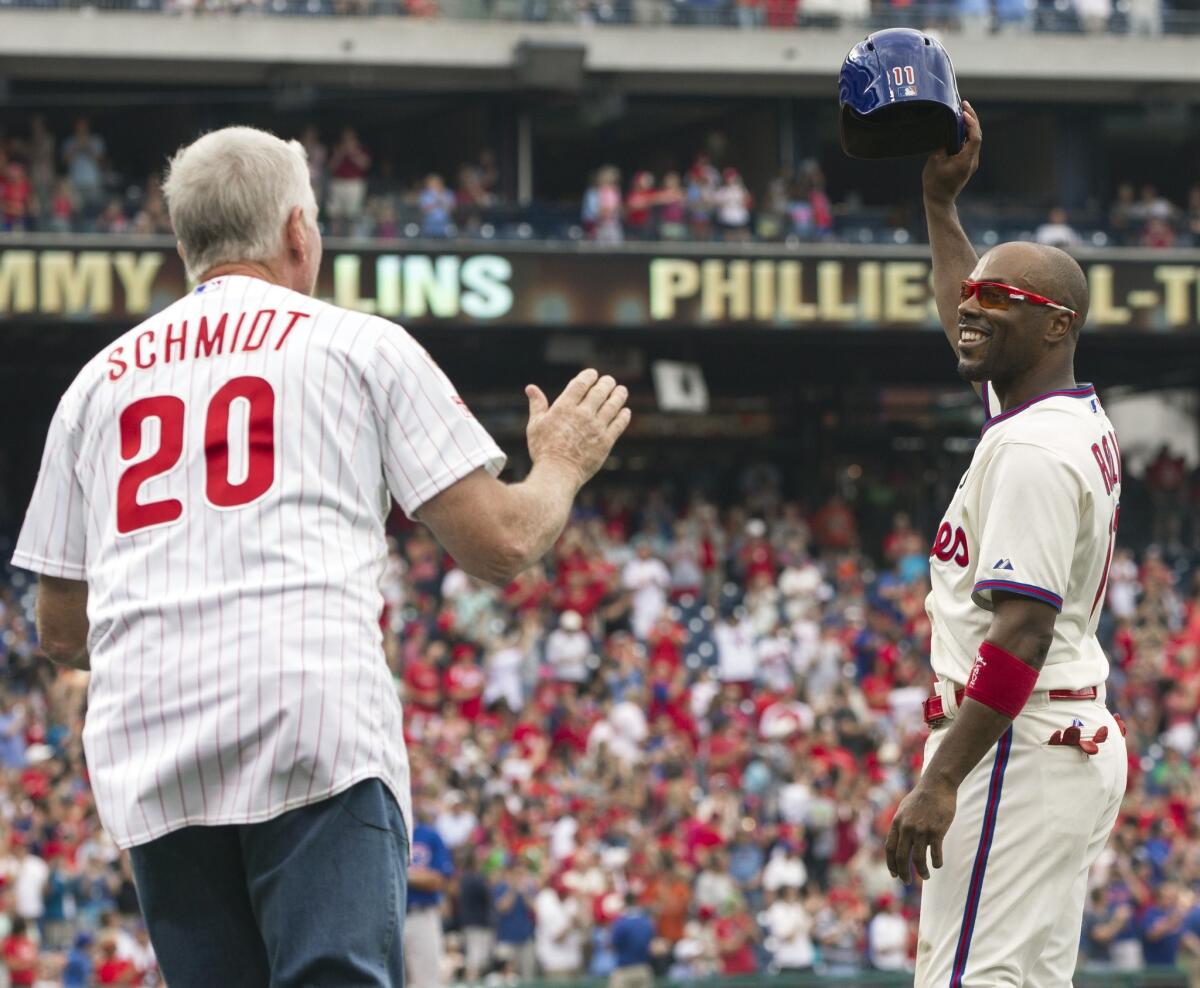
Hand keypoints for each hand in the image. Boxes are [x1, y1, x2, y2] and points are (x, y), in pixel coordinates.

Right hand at [525, 368, 630, 486]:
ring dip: (619, 395)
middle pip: (600, 391)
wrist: (557, 473)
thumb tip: (530, 388)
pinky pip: (619, 425)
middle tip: (609, 381)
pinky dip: (623, 416)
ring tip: (621, 390)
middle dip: (606, 383)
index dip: (589, 375)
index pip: (581, 383)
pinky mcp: (606, 442)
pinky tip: (625, 411)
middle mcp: (582, 414)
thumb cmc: (543, 450)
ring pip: (613, 405)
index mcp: (564, 407)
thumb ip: (537, 404)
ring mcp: (596, 428)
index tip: (593, 374)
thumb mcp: (536, 425)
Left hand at [885, 778, 956, 882]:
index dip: (891, 863)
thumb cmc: (921, 797)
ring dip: (921, 871)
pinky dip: (936, 862)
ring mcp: (921, 830)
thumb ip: (901, 825)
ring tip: (925, 876)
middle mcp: (907, 828)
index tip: (894, 874)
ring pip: (918, 858)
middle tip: (907, 881)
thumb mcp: (904, 809)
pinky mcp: (937, 831)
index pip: (890, 848)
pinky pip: (935, 853)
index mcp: (897, 823)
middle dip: (903, 872)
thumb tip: (902, 842)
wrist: (937, 785)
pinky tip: (937, 865)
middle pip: (901, 857)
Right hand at [922, 100, 981, 206]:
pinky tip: (959, 127)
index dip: (971, 122)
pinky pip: (969, 145)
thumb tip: (947, 134)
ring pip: (974, 139)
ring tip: (962, 112)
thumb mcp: (935, 161)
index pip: (975, 136)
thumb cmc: (935, 183)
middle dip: (972, 119)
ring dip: (969, 125)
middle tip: (965, 105)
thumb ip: (943, 145)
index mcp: (966, 160)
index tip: (964, 112)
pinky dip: (965, 134)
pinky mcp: (967, 164)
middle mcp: (972, 160)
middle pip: (977, 135)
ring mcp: (971, 162)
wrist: (939, 200)